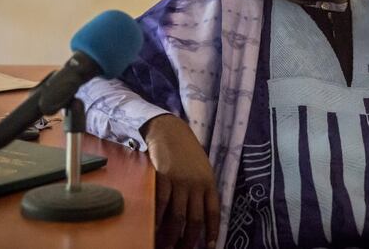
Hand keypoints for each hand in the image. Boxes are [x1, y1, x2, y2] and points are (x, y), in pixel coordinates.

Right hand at [141, 114, 219, 248]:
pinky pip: (161, 204)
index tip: (211, 246)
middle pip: (195, 219)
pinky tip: (155, 229)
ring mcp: (179, 181)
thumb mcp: (201, 169)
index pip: (213, 212)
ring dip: (172, 236)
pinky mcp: (163, 177)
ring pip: (177, 217)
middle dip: (189, 240)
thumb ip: (202, 189)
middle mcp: (196, 184)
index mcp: (208, 182)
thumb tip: (199, 215)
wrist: (169, 130)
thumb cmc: (185, 152)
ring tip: (166, 247)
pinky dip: (158, 220)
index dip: (213, 231)